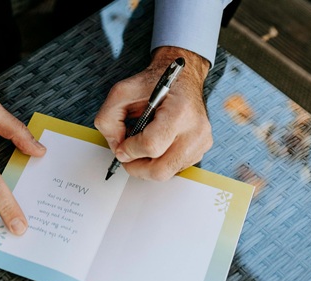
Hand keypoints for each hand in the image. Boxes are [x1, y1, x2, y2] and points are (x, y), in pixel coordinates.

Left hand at [94, 46, 211, 179]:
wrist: (183, 77)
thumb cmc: (156, 82)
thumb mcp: (122, 92)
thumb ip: (109, 118)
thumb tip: (116, 147)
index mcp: (179, 110)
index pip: (151, 146)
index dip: (130, 150)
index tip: (121, 145)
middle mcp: (195, 129)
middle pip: (160, 170)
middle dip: (136, 168)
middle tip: (126, 156)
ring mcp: (201, 142)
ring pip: (167, 173)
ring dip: (147, 166)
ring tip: (140, 148)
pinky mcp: (201, 149)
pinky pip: (174, 168)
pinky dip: (159, 163)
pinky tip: (155, 146)